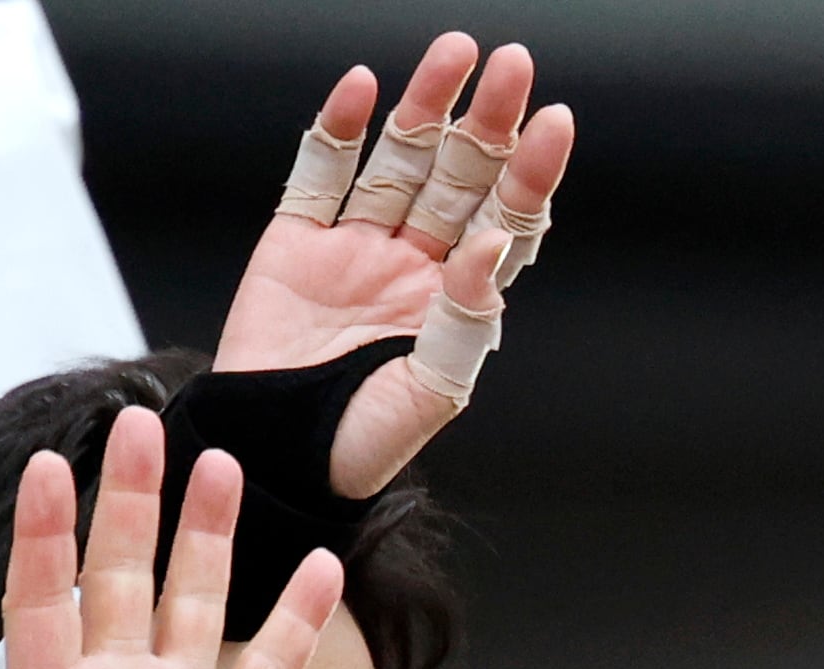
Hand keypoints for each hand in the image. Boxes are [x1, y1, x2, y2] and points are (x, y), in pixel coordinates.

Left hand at [0, 408, 341, 668]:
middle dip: (130, 504)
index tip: (45, 466)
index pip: (41, 601)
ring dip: (206, 538)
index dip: (42, 535)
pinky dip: (296, 619)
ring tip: (219, 466)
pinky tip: (320, 564)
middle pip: (121, 578)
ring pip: (195, 605)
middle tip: (139, 426)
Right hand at [216, 32, 573, 497]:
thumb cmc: (354, 446)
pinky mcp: (296, 242)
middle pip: (460, 176)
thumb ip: (464, 321)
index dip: (530, 174)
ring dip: (427, 105)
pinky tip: (362, 88)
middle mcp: (412, 264)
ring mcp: (355, 247)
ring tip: (455, 54)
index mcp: (454, 302)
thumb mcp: (428, 394)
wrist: (269, 459)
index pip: (506, 221)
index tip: (554, 125)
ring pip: (400, 160)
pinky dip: (338, 130)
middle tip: (512, 67)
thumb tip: (494, 243)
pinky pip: (320, 173)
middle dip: (486, 121)